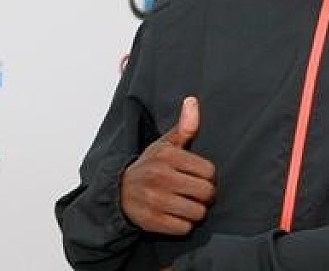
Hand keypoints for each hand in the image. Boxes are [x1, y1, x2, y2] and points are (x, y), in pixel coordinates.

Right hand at [120, 96, 215, 234]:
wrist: (119, 192)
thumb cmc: (150, 166)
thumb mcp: (165, 144)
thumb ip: (184, 126)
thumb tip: (192, 101)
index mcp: (167, 156)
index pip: (209, 171)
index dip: (208, 176)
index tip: (200, 177)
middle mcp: (160, 177)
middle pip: (206, 193)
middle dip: (206, 195)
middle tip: (197, 193)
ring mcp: (155, 200)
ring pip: (198, 212)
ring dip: (196, 211)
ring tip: (187, 204)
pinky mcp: (152, 222)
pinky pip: (184, 228)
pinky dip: (184, 225)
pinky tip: (176, 215)